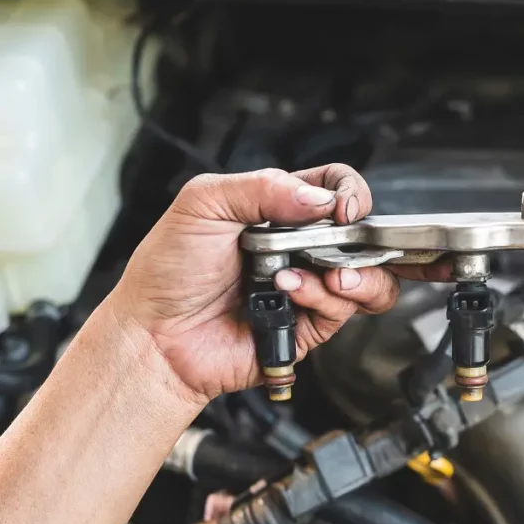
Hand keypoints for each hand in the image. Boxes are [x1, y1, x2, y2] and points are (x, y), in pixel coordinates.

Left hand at [107, 165, 450, 403]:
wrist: (155, 335)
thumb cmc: (168, 271)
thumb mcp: (203, 204)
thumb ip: (261, 188)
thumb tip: (319, 199)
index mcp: (279, 210)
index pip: (336, 189)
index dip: (349, 193)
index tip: (341, 206)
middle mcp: (300, 248)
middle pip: (363, 235)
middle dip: (360, 236)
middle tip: (342, 236)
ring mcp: (308, 287)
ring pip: (369, 278)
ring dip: (350, 272)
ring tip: (321, 272)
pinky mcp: (309, 326)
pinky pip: (342, 310)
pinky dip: (321, 297)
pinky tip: (290, 291)